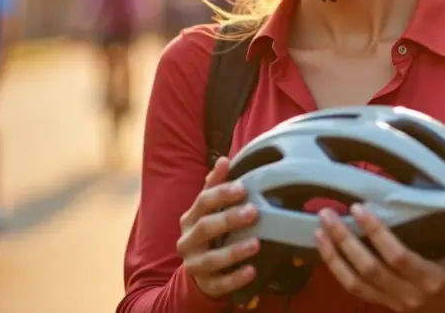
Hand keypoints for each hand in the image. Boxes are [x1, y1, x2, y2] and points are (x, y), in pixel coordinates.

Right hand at [176, 157, 261, 299]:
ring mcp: (195, 264)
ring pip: (212, 259)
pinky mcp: (206, 284)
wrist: (200, 269)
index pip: (203, 201)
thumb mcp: (209, 209)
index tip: (243, 187)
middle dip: (229, 219)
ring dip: (234, 251)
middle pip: (205, 228)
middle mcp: (188, 241)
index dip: (221, 193)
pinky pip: (220, 284)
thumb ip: (216, 186)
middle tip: (253, 211)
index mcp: (190, 218)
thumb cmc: (210, 232)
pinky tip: (252, 271)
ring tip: (256, 243)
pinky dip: (236, 278)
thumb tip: (224, 159)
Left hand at [315, 204, 444, 312]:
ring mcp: (393, 301)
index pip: (398, 257)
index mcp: (431, 280)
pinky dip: (336, 269)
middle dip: (345, 241)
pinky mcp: (384, 303)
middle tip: (328, 214)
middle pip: (369, 269)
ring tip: (319, 230)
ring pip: (356, 282)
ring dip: (334, 256)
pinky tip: (325, 248)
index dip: (377, 234)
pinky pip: (355, 289)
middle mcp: (408, 293)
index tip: (360, 208)